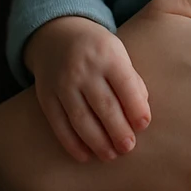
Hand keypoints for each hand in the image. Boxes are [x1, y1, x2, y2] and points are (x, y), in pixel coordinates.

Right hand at [25, 16, 150, 162]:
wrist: (56, 35)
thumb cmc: (97, 50)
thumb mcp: (118, 54)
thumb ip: (131, 81)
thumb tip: (140, 116)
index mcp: (107, 54)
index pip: (125, 85)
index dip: (136, 108)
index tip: (143, 125)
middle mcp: (83, 68)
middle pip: (104, 106)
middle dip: (118, 131)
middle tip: (128, 147)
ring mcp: (62, 83)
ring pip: (81, 119)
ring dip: (97, 142)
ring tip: (110, 155)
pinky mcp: (46, 96)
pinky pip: (59, 124)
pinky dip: (72, 143)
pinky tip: (85, 156)